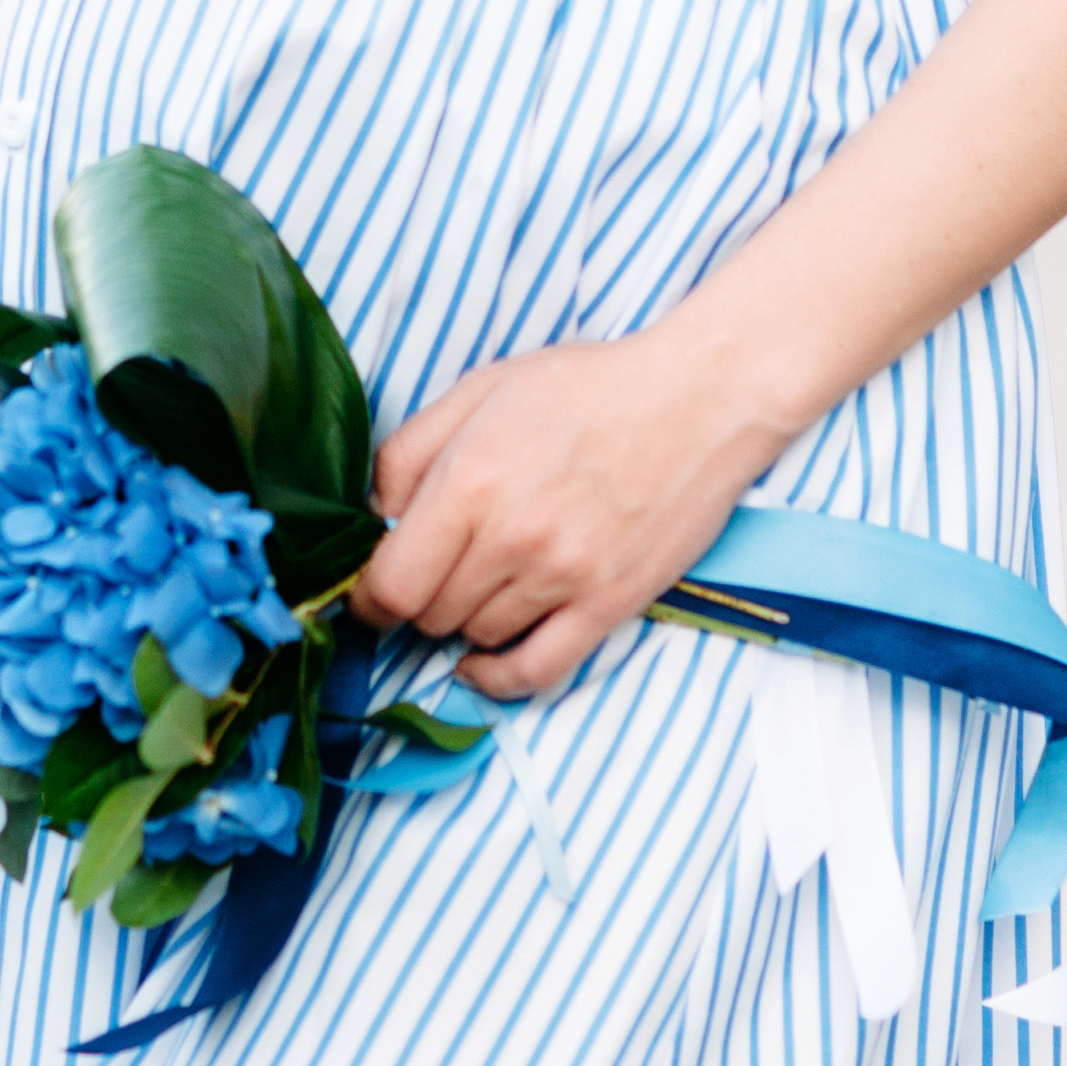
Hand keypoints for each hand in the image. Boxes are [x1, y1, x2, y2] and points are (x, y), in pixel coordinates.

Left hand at [350, 329, 789, 698]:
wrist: (697, 399)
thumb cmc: (587, 387)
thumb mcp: (482, 389)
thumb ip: (411, 451)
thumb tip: (372, 518)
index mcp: (471, 477)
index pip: (392, 583)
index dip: (369, 595)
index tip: (372, 589)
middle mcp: (512, 535)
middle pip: (431, 613)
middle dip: (421, 598)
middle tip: (439, 568)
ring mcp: (563, 576)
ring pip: (477, 637)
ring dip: (465, 620)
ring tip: (483, 579)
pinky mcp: (608, 605)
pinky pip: (535, 672)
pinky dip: (498, 678)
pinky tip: (481, 664)